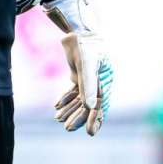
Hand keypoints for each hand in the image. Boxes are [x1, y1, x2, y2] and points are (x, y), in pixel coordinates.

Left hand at [44, 0, 112, 135]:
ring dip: (70, 109)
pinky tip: (57, 106)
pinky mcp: (80, 75)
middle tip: (67, 128)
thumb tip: (89, 107)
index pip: (101, 105)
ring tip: (58, 119)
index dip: (96, 119)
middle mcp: (99, 82)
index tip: (90, 133)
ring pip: (80, 99)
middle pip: (89, 105)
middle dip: (78, 117)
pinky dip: (66, 98)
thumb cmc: (86, 45)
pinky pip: (73, 91)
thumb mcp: (86, 65)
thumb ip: (88, 86)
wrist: (78, 30)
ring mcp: (89, 79)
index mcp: (105, 81)